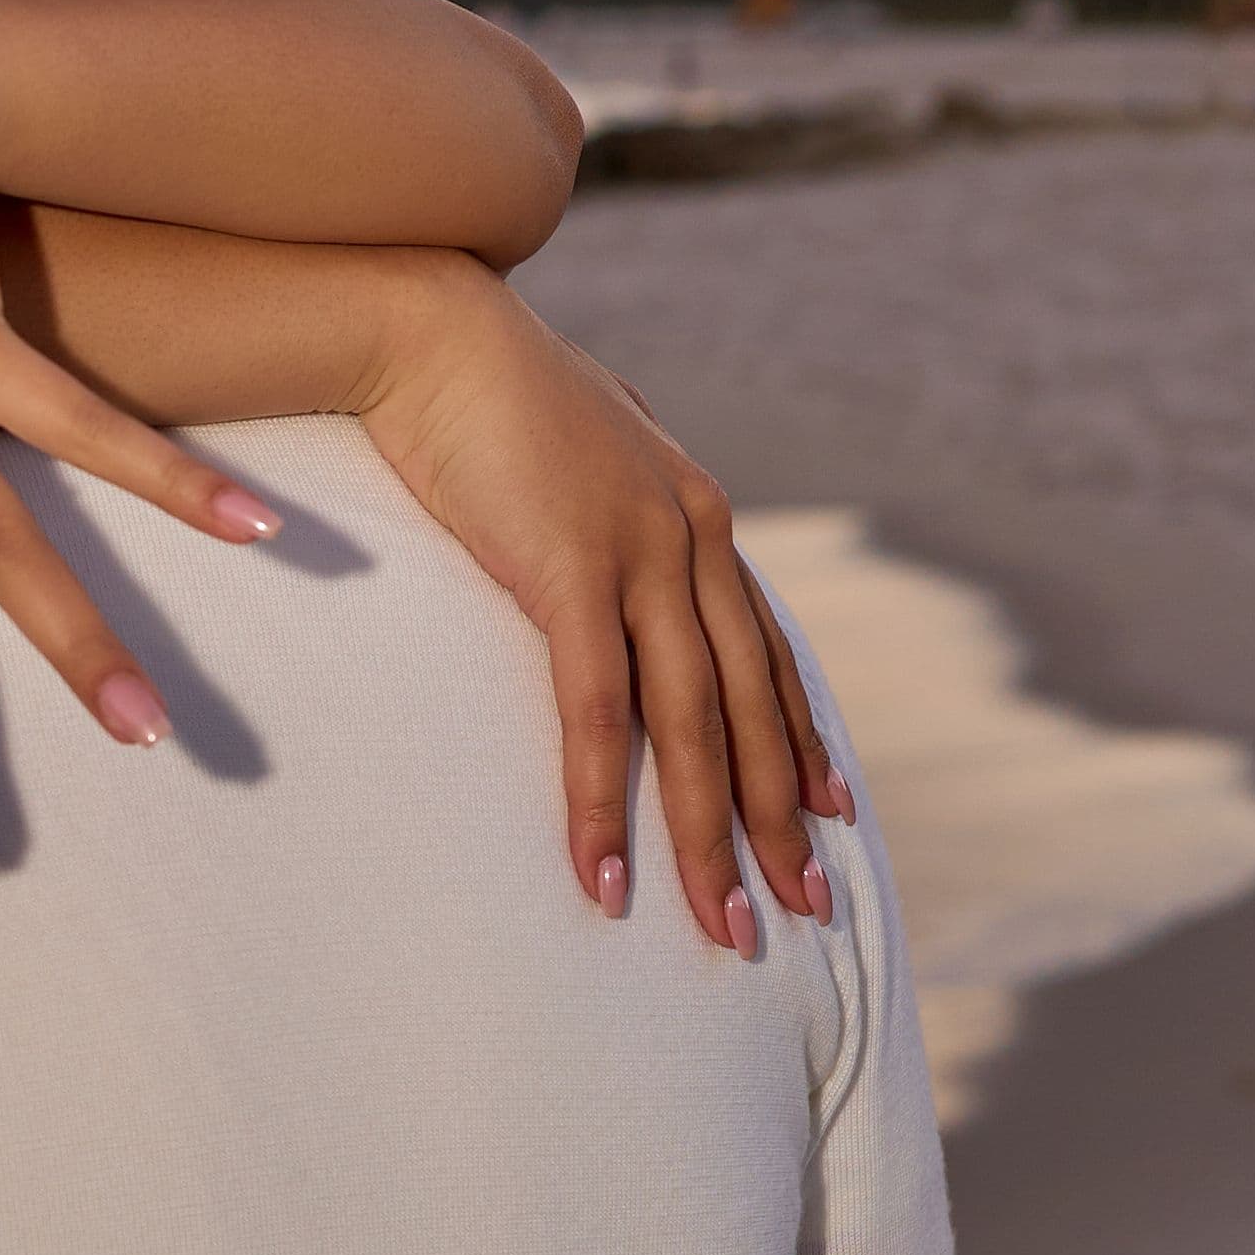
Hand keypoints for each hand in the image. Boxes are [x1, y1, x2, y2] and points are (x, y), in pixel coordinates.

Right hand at [339, 261, 849, 947]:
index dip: (800, 736)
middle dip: (779, 819)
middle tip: (805, 910)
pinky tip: (605, 873)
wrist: (426, 326)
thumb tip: (593, 532)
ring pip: (696, 725)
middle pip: (750, 706)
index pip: (765, 649)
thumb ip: (601, 505)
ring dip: (709, 837)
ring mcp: (639, 554)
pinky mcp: (570, 570)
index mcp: (694, 513)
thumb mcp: (568, 455)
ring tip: (726, 928)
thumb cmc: (478, 391)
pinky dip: (605, 801)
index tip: (828, 812)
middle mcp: (689, 536)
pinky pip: (599, 712)